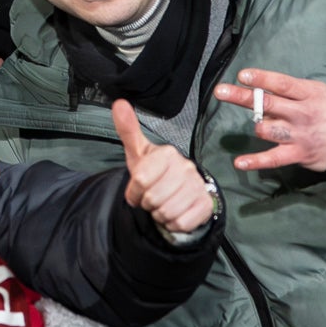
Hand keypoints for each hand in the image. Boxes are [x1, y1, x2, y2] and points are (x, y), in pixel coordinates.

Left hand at [112, 101, 213, 235]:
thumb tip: (119, 103)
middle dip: (147, 203)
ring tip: (162, 204)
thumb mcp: (138, 152)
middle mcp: (185, 167)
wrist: (181, 191)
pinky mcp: (206, 204)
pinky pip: (181, 223)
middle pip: (153, 199)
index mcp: (167, 154)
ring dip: (159, 214)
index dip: (134, 191)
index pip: (141, 180)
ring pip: (167, 212)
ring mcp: (198, 186)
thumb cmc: (155, 172)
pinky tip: (175, 212)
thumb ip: (128, 129)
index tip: (138, 189)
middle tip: (151, 198)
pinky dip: (173, 223)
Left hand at [212, 68, 325, 172]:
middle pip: (268, 104)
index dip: (262, 79)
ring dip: (258, 126)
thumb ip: (290, 91)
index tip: (242, 75)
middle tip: (220, 91)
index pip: (282, 84)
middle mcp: (302, 114)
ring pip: (267, 129)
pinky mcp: (298, 154)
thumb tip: (259, 89)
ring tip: (260, 126)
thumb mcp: (316, 91)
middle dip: (242, 97)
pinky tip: (239, 162)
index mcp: (308, 94)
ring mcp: (299, 135)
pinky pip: (273, 159)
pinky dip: (255, 161)